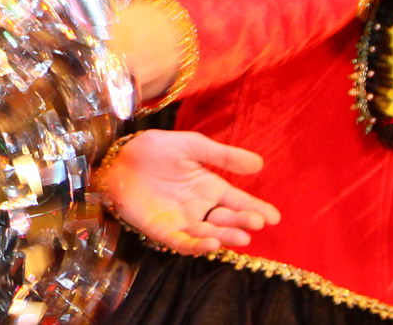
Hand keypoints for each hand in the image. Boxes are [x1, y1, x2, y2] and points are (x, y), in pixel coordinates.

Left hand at [95, 130, 279, 254]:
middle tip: (255, 222)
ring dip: (226, 236)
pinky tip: (212, 242)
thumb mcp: (190, 145)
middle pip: (227, 219)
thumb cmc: (153, 150)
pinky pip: (184, 242)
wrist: (117, 159)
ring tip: (239, 236)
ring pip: (210, 233)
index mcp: (209, 187)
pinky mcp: (164, 231)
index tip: (275, 217)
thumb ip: (221, 155)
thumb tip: (259, 164)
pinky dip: (198, 245)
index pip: (238, 201)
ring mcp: (183, 221)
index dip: (257, 209)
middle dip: (243, 222)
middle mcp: (200, 207)